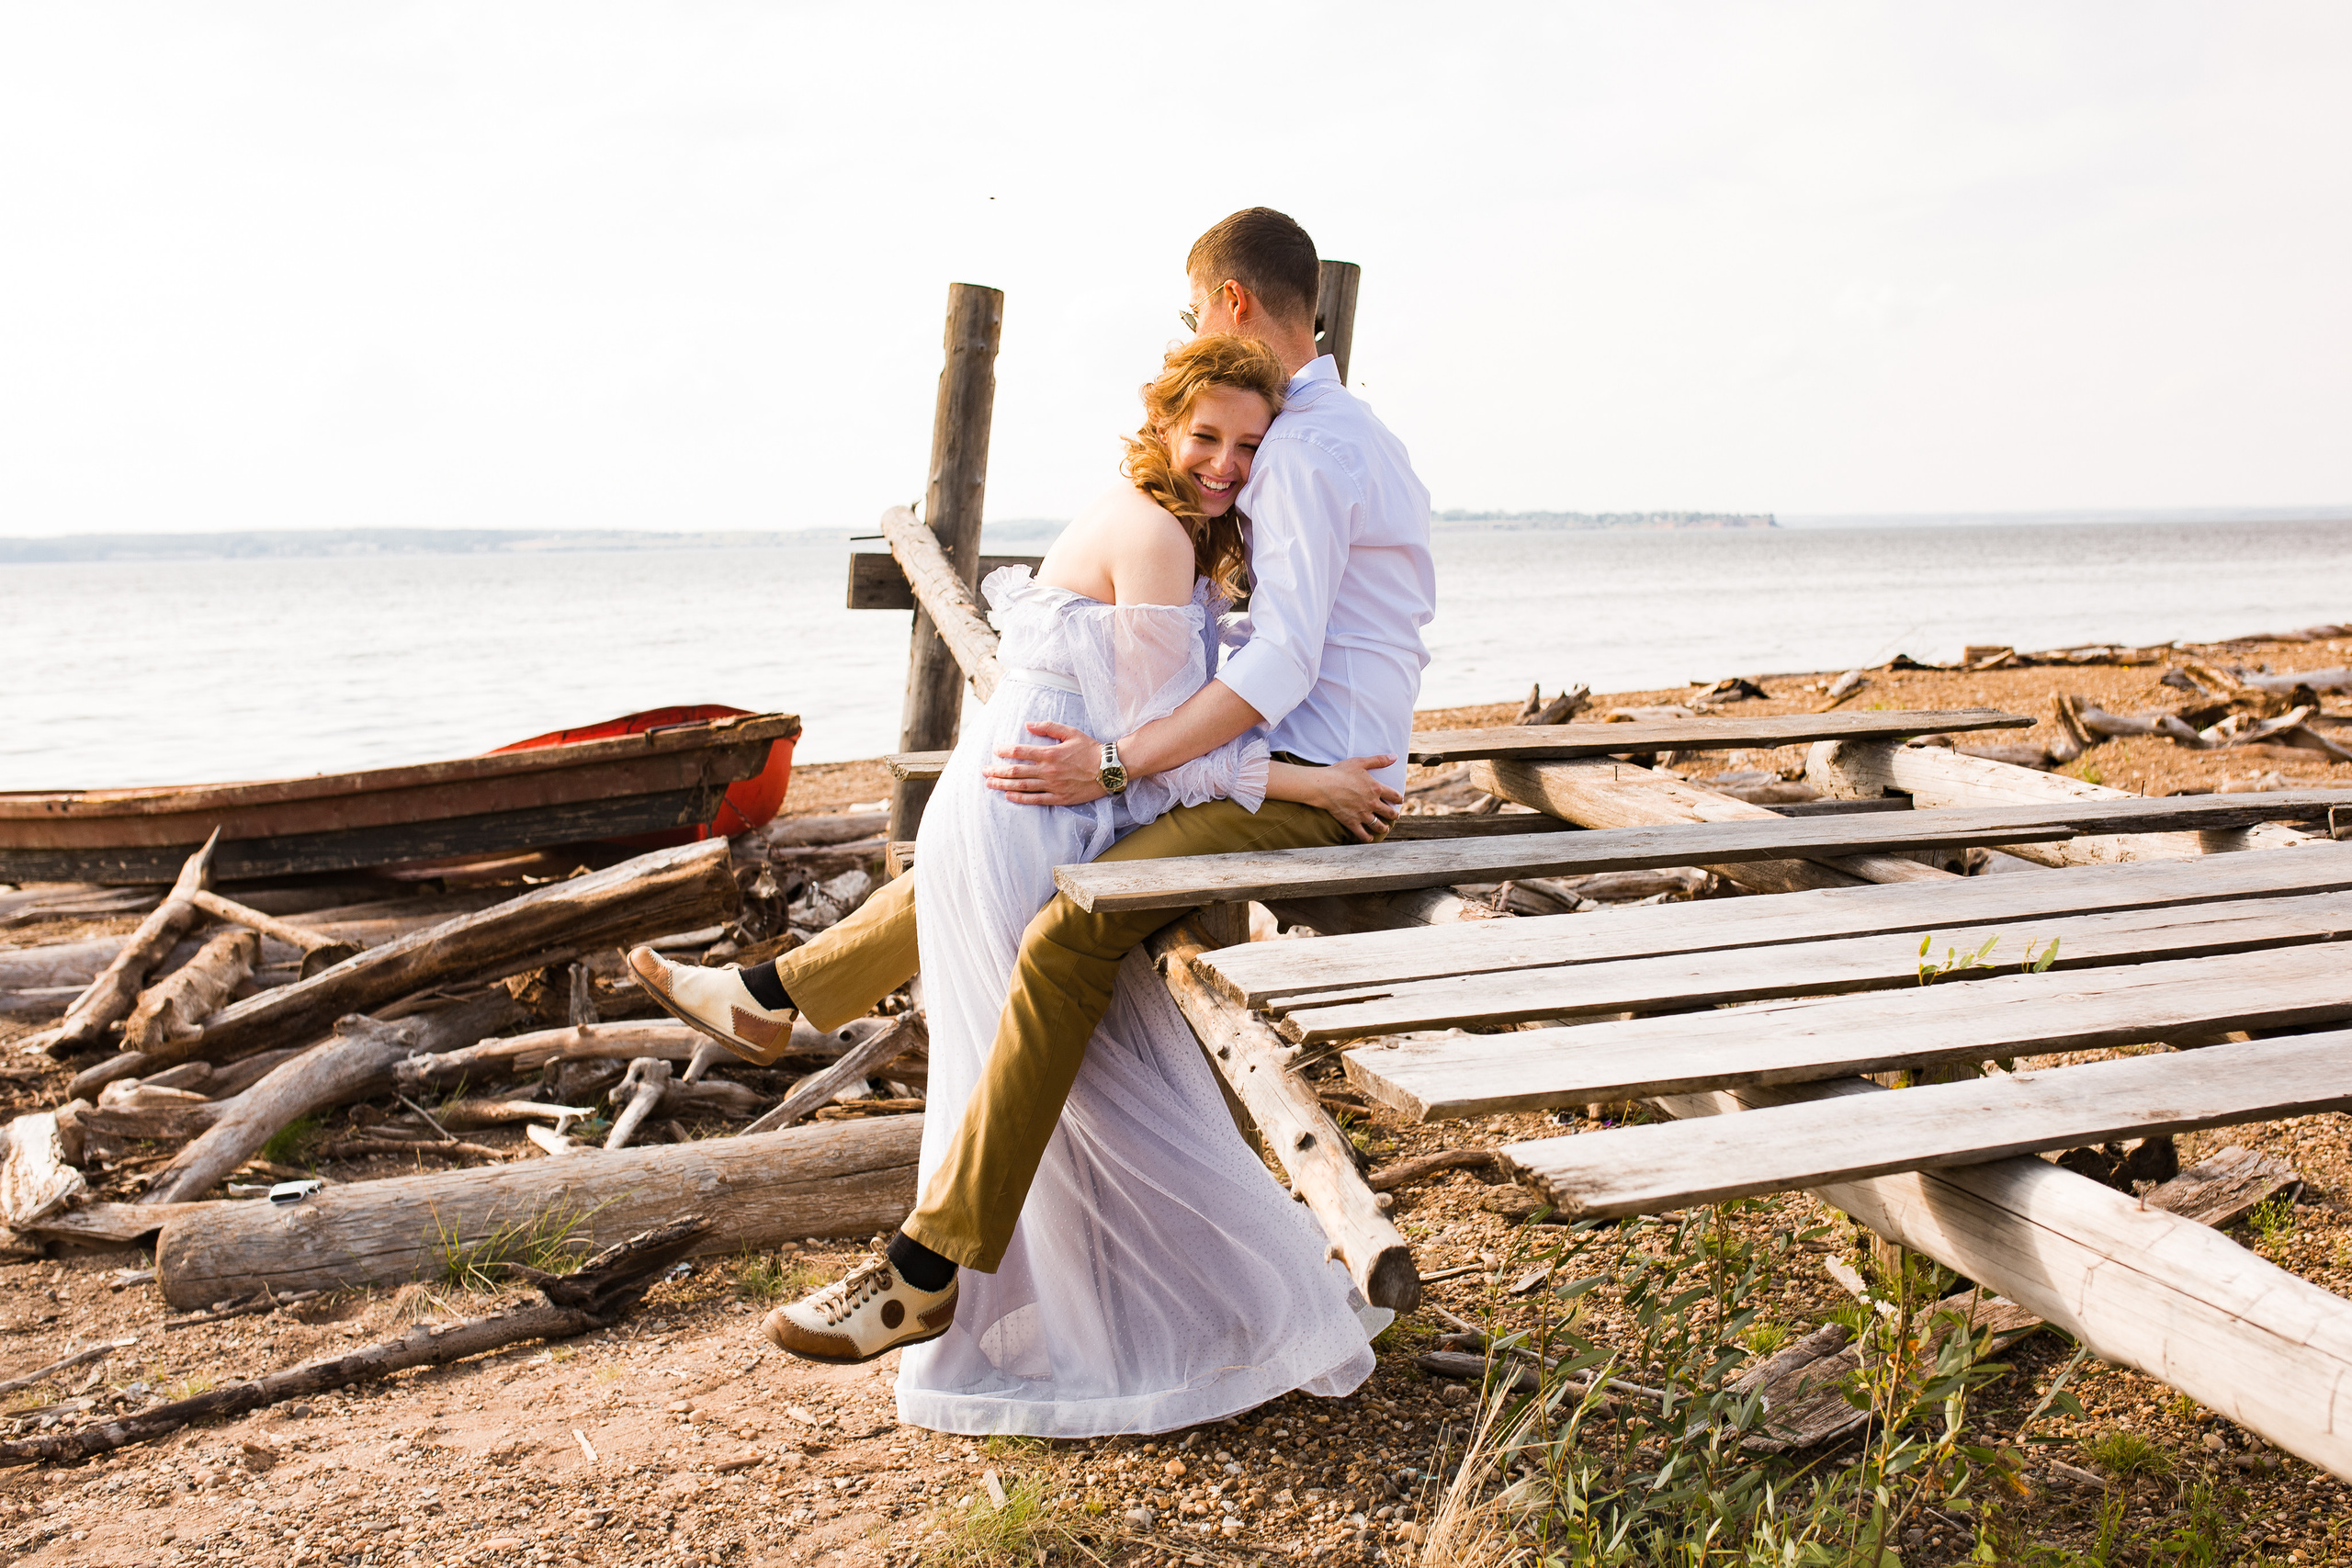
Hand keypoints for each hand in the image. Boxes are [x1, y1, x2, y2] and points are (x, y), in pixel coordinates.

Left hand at [983, 721, 1109, 805]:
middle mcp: (1048, 770)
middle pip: (1016, 771)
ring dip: (1003, 784)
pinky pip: (1035, 799)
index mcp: (1050, 753)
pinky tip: (1008, 796)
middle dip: (997, 770)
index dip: (1005, 751)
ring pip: (1022, 786)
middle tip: (984, 771)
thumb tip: (1028, 724)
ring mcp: (1053, 785)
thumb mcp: (1070, 732)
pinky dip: (1020, 798)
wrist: (1109, 769)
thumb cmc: (1090, 749)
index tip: (996, 750)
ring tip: (990, 783)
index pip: (1020, 751)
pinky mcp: (1059, 797)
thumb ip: (1048, 727)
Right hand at [1316, 756, 1402, 842]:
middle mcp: (1372, 803)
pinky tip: (1370, 838)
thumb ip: (1378, 760)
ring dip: (1384, 828)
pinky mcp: (1352, 822)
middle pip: (1389, 812)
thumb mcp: (1360, 762)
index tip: (1400, 800)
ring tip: (1386, 828)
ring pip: (1378, 825)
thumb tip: (1394, 756)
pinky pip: (1363, 834)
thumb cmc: (1340, 772)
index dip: (1399, 798)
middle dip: (1394, 815)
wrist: (1324, 786)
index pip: (1394, 795)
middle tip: (1395, 816)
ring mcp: (1362, 814)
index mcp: (1376, 788)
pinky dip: (1368, 837)